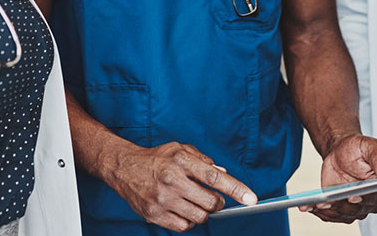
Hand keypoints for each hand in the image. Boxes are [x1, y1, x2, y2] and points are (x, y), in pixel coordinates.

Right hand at [106, 142, 256, 232]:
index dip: (236, 189)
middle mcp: (172, 180)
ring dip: (203, 213)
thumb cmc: (157, 158)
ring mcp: (162, 199)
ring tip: (194, 202)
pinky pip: (183, 227)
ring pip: (199, 217)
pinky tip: (182, 209)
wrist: (125, 168)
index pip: (215, 177)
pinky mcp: (154, 215)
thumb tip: (224, 174)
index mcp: (182, 161)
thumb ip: (204, 161)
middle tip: (213, 198)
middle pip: (210, 202)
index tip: (251, 199)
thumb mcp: (181, 150)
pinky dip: (188, 221)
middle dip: (217, 203)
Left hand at [299, 134, 376, 223]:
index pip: (375, 197)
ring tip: (314, 204)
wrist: (341, 150)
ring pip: (342, 215)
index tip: (353, 197)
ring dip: (328, 211)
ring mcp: (355, 207)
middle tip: (327, 201)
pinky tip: (308, 206)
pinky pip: (330, 214)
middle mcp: (370, 200)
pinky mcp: (340, 208)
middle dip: (342, 206)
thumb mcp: (370, 146)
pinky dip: (319, 212)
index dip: (364, 199)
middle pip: (357, 210)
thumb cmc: (358, 148)